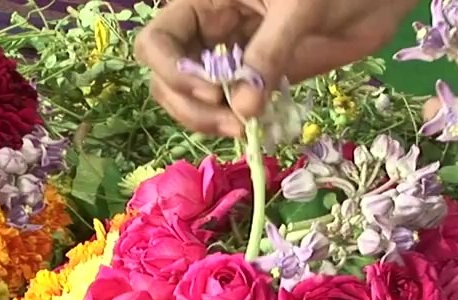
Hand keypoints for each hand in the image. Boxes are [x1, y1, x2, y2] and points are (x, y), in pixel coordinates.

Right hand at [135, 0, 419, 136]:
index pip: (158, 41)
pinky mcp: (263, 78)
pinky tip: (262, 128)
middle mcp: (212, 31)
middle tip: (235, 125)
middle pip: (170, 79)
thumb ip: (270, 52)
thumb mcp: (299, 7)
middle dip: (191, 107)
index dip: (172, 70)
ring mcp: (236, 57)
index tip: (211, 91)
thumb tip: (244, 108)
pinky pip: (237, 106)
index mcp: (205, 1)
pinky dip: (242, 122)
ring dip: (212, 121)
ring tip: (248, 130)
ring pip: (198, 100)